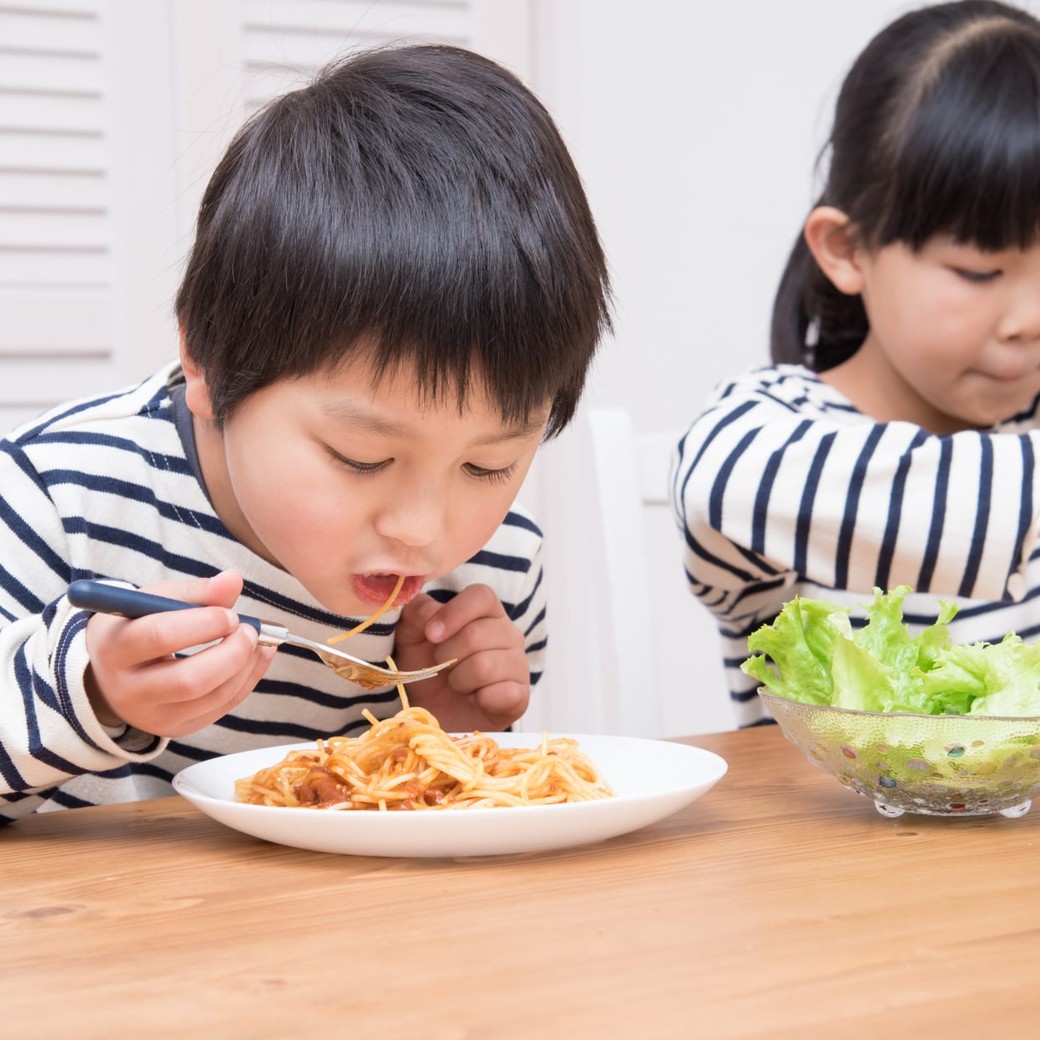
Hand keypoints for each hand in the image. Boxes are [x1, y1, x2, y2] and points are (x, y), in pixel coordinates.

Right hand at [82, 571, 275, 736]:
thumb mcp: (154, 602)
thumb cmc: (137, 627)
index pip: (160, 636)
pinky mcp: (175, 727)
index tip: (230, 613)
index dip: (203, 622)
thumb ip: (195, 591)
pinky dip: (248, 679)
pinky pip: (222, 707)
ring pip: (212, 696)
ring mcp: (152, 716)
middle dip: (231, 652)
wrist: (110, 672)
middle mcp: (128, 690)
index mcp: (114, 648)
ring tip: (258, 640)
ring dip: (246, 665)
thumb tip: (233, 579)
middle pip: (188, 679)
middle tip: (250, 629)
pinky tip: (257, 657)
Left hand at [391, 584, 528, 730]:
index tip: (431, 634)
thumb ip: (417, 613)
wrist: (433, 712)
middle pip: (476, 634)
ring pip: (484, 666)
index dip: (454, 613)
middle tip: (443, 666)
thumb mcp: (411, 636)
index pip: (481, 596)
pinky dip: (480, 699)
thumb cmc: (426, 666)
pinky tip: (475, 699)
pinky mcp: (521, 696)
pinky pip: (504, 694)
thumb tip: (430, 612)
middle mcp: (508, 633)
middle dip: (447, 655)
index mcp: (486, 612)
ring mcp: (519, 664)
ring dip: (460, 680)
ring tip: (458, 683)